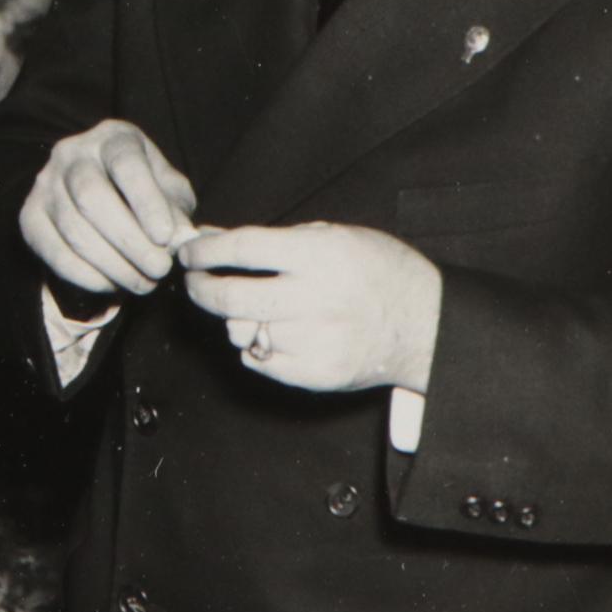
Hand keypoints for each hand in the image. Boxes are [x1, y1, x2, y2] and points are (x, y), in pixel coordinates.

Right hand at [19, 119, 195, 296]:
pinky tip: (112, 285)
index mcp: (112, 138)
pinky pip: (54, 252)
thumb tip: (178, 238)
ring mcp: (45, 185)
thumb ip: (176, 208)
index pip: (125, 162)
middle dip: (129, 240)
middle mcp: (72, 154)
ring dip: (112, 264)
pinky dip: (86, 276)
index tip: (166, 237)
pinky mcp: (30, 217)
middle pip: (92, 196)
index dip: (146, 201)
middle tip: (159, 269)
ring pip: (73, 229)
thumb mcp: (168, 190)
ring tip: (143, 283)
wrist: (98, 198)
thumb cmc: (143, 192)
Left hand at [177, 221, 441, 394]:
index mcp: (320, 255)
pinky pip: (259, 360)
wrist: (423, 326)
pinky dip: (258, 346)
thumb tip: (211, 238)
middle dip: (200, 289)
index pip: (242, 249)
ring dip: (236, 319)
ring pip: (242, 331)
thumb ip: (274, 240)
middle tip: (194, 283)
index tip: (187, 252)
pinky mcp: (314, 374)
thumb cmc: (377, 271)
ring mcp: (314, 341)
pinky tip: (281, 333)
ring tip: (256, 308)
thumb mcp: (335, 237)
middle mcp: (315, 299)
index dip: (205, 251)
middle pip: (230, 297)